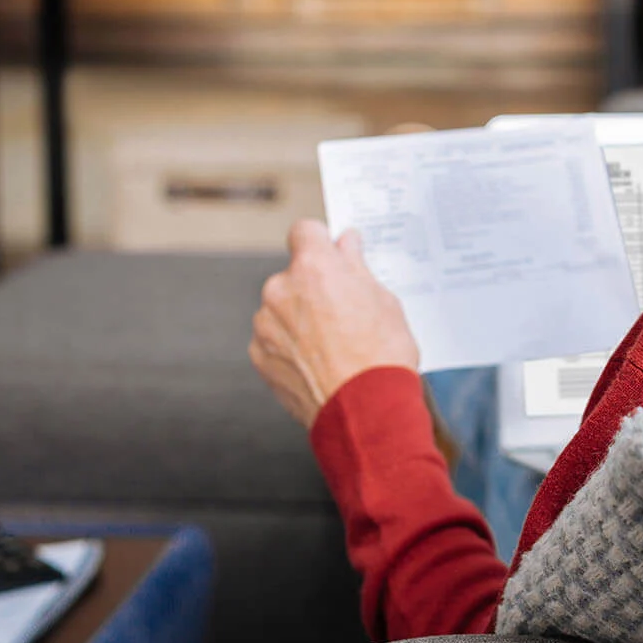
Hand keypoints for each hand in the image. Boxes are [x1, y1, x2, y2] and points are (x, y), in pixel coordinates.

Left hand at [249, 221, 419, 428]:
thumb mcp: (383, 301)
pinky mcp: (259, 355)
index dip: (320, 241)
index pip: (305, 231)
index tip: (331, 253)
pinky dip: (290, 345)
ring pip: (282, 307)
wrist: (365, 412)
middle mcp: (281, 289)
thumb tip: (346, 244)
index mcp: (314, 267)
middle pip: (294, 274)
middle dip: (314, 286)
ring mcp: (266, 323)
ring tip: (333, 345)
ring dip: (299, 317)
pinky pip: (273, 338)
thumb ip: (356, 267)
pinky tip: (317, 363)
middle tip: (344, 311)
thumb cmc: (381, 356)